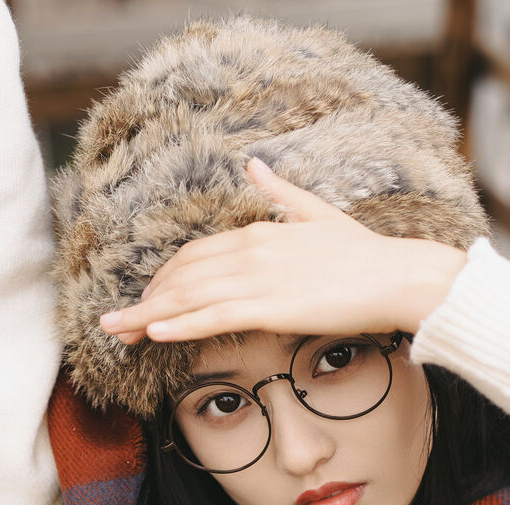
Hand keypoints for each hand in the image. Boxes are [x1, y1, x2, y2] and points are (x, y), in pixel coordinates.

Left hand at [99, 159, 467, 345]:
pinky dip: (180, 323)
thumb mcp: (317, 215)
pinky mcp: (271, 307)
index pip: (197, 255)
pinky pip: (214, 316)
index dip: (165, 278)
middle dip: (144, 299)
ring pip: (189, 297)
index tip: (143, 296)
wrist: (396, 277)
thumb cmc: (364, 255)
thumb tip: (254, 166)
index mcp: (259, 233)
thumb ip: (280, 194)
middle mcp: (251, 252)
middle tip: (113, 322)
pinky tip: (153, 332)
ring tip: (116, 332)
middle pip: (182, 275)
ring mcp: (259, 279)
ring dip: (147, 315)